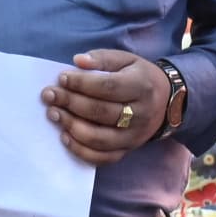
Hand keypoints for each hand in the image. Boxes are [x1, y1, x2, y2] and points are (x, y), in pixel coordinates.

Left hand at [43, 50, 171, 164]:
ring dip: (71, 127)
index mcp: (141, 86)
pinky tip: (64, 137)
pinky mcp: (127, 150)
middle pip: (101, 112)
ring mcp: (134, 136)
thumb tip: (78, 61)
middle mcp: (140, 114)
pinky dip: (80, 150)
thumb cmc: (139, 77)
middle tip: (49, 95)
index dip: (82, 83)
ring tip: (54, 114)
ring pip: (99, 138)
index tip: (61, 78)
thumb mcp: (126, 60)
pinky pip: (102, 158)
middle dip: (71, 103)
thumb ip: (102, 58)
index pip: (108, 87)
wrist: (166, 102)